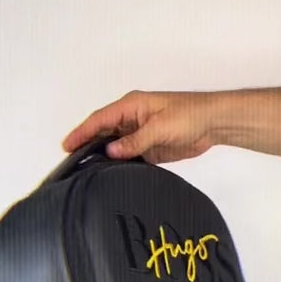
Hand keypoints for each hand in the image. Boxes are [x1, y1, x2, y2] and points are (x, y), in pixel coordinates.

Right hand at [62, 90, 218, 163]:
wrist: (213, 124)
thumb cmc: (190, 115)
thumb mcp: (159, 127)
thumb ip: (134, 141)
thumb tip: (111, 151)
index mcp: (131, 106)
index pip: (99, 120)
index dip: (81, 132)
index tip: (67, 145)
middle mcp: (132, 119)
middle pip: (102, 133)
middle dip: (86, 145)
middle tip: (71, 162)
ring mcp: (140, 134)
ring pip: (114, 146)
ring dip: (102, 156)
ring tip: (86, 171)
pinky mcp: (149, 149)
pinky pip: (129, 157)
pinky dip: (119, 164)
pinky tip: (112, 175)